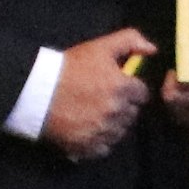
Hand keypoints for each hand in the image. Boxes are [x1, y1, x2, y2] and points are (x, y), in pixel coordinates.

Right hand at [47, 29, 155, 159]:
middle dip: (123, 107)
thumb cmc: (69, 66)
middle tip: (105, 100)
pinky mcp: (88, 146)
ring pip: (120, 132)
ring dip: (113, 124)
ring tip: (95, 114)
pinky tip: (88, 129)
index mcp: (122, 88)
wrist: (36, 90)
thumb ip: (130, 41)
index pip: (142, 94)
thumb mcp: (100, 46)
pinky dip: (99, 141)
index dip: (131, 89)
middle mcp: (116, 112)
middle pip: (132, 114)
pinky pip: (104, 148)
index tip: (119, 87)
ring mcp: (102, 131)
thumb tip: (153, 49)